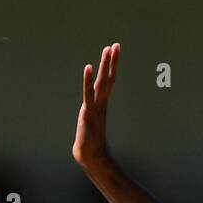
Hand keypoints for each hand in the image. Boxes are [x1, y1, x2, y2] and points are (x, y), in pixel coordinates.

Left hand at [72, 42, 119, 172]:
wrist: (89, 157)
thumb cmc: (89, 146)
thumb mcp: (90, 126)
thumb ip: (91, 120)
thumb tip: (91, 120)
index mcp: (101, 104)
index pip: (108, 81)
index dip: (111, 66)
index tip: (114, 52)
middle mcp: (100, 103)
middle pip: (107, 78)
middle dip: (111, 61)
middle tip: (115, 45)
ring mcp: (95, 107)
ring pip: (101, 82)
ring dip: (104, 65)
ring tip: (108, 49)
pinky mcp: (87, 112)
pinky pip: (87, 93)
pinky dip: (88, 80)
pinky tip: (88, 68)